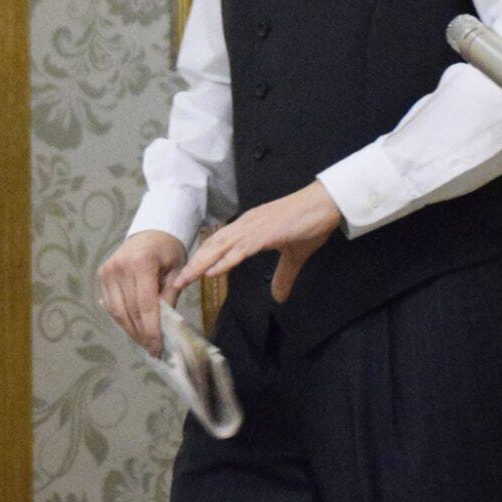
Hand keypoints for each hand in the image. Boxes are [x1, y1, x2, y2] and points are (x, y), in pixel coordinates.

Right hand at [98, 230, 187, 355]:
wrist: (151, 232)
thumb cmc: (168, 252)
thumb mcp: (176, 272)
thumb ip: (169, 297)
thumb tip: (164, 327)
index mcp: (142, 263)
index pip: (145, 305)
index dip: (151, 330)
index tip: (158, 348)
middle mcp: (120, 267)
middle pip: (130, 311)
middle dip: (142, 334)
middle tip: (153, 350)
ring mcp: (108, 270)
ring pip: (117, 311)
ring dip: (130, 330)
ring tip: (143, 343)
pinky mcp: (101, 274)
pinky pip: (110, 305)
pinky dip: (121, 320)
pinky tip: (132, 329)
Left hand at [164, 180, 342, 304]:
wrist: (326, 204)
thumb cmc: (310, 224)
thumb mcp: (293, 257)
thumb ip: (283, 276)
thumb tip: (278, 298)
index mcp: (248, 228)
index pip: (218, 245)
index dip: (201, 260)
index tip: (186, 275)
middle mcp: (245, 226)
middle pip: (212, 247)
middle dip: (193, 265)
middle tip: (175, 283)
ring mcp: (253, 228)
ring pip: (220, 248)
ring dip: (201, 264)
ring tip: (185, 279)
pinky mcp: (265, 233)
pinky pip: (240, 250)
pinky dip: (225, 261)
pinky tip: (212, 272)